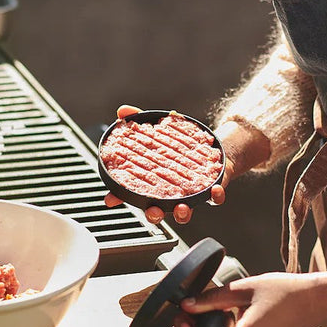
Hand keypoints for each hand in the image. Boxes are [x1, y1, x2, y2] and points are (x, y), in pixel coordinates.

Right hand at [103, 104, 225, 224]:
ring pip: (184, 213)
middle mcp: (169, 193)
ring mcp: (189, 194)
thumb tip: (122, 112)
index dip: (119, 197)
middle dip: (154, 215)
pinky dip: (215, 196)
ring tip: (181, 208)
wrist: (209, 146)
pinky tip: (214, 190)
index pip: (132, 193)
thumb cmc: (177, 145)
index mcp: (152, 183)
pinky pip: (214, 200)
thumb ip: (139, 121)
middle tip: (152, 211)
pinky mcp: (210, 191)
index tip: (111, 199)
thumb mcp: (157, 131)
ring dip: (182, 214)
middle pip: (157, 212)